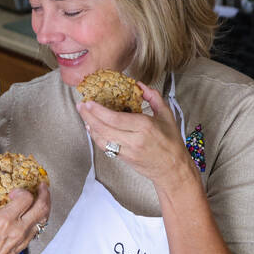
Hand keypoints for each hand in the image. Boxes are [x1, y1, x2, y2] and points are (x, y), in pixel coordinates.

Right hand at [0, 182, 49, 253]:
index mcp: (4, 221)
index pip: (26, 198)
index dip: (23, 190)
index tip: (15, 191)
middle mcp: (18, 229)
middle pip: (42, 207)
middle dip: (44, 193)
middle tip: (41, 185)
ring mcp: (24, 238)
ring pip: (44, 218)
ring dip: (46, 204)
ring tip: (43, 196)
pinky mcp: (25, 244)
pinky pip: (39, 227)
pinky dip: (41, 216)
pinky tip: (35, 211)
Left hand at [78, 82, 194, 190]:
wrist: (172, 169)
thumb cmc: (171, 142)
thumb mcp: (167, 115)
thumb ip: (153, 97)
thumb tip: (139, 84)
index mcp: (145, 127)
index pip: (116, 119)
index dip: (99, 111)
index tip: (89, 102)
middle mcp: (134, 140)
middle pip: (104, 128)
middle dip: (89, 116)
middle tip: (81, 105)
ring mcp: (128, 151)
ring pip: (102, 139)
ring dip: (90, 126)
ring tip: (83, 114)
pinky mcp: (124, 159)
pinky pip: (105, 147)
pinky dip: (96, 137)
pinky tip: (92, 128)